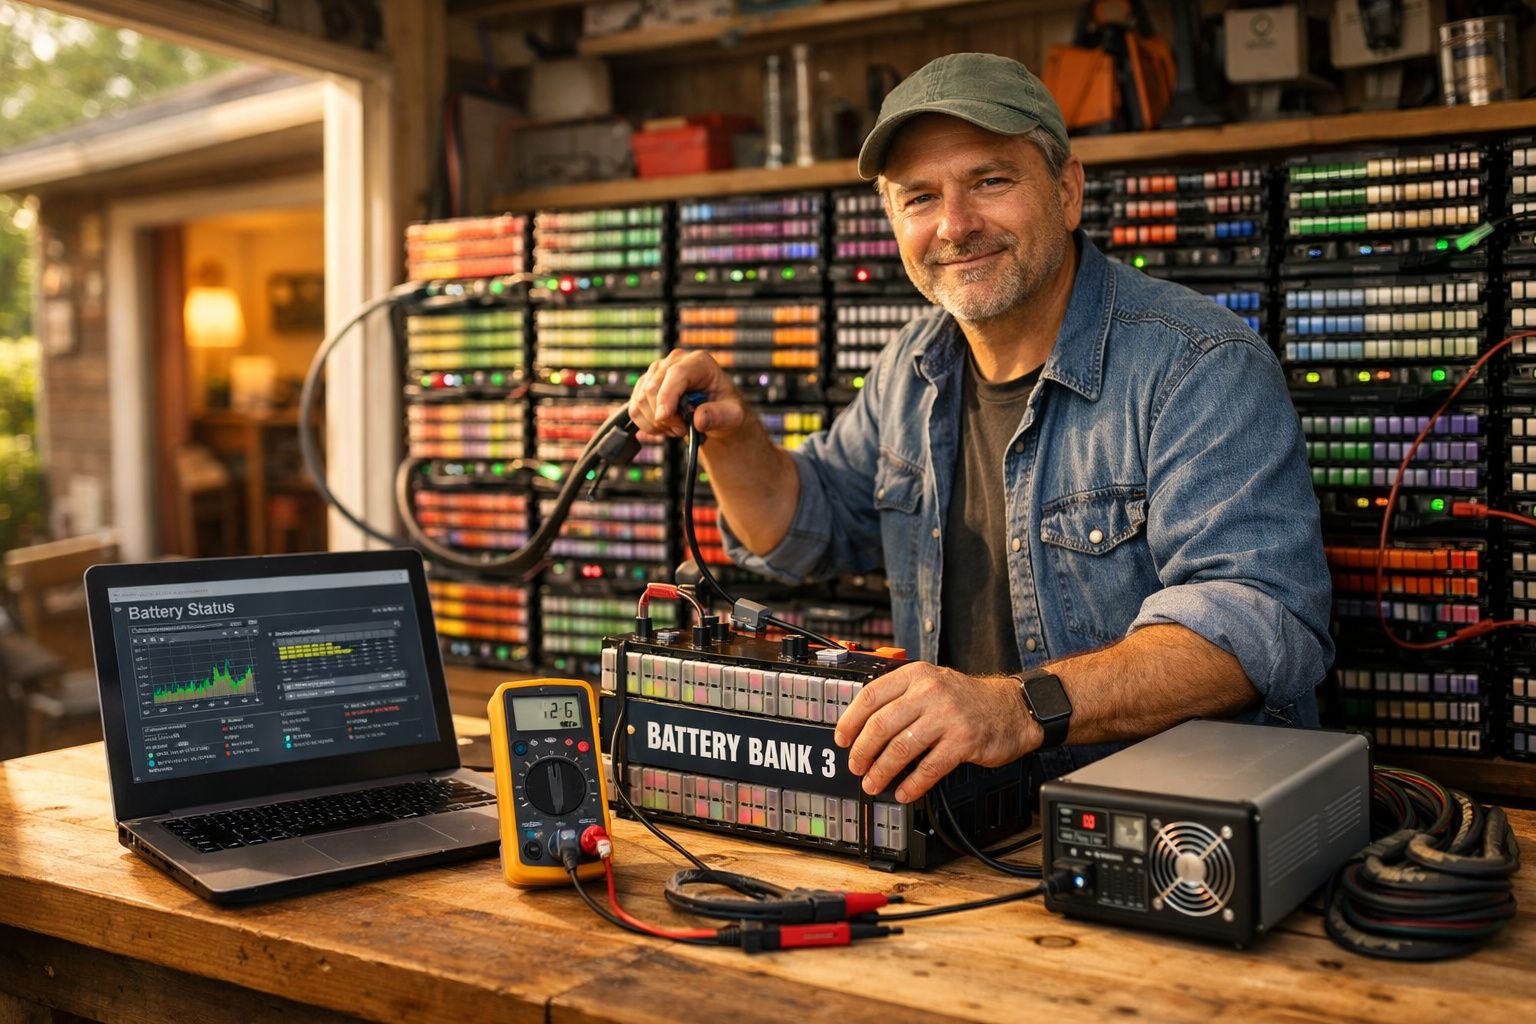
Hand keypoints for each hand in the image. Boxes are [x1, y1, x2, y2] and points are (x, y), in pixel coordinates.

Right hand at [628, 350, 747, 439]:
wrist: (717, 414)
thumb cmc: (726, 409)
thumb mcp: (733, 415)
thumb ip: (719, 416)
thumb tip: (699, 419)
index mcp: (698, 362)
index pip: (675, 374)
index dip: (667, 396)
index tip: (664, 417)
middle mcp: (674, 362)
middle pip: (652, 388)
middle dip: (664, 416)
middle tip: (682, 429)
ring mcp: (656, 373)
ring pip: (640, 400)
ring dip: (657, 422)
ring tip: (677, 427)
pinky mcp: (644, 387)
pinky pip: (634, 409)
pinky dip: (647, 424)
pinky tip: (665, 426)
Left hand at [833, 663, 1040, 802]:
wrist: (1012, 707)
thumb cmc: (967, 699)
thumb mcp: (933, 682)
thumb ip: (902, 696)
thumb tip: (864, 725)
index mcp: (916, 675)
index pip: (871, 695)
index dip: (850, 720)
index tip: (842, 738)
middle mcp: (930, 692)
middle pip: (881, 725)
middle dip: (862, 751)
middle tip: (855, 766)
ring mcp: (947, 717)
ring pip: (901, 748)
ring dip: (881, 771)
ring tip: (872, 783)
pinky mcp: (963, 741)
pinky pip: (929, 767)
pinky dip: (912, 783)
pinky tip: (904, 791)